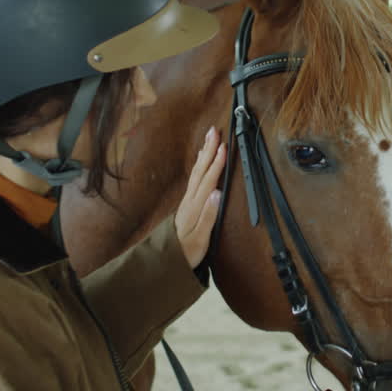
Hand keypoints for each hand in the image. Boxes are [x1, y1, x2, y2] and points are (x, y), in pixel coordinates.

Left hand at [174, 126, 225, 267]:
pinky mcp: (187, 204)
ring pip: (196, 172)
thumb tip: (217, 193)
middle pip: (200, 170)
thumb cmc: (187, 252)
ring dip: (204, 154)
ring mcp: (187, 201)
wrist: (167, 260)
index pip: (208, 180)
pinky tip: (201, 160)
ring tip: (210, 139)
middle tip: (215, 130)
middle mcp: (190, 200)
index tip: (223, 146)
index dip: (216, 163)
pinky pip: (194, 178)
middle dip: (208, 150)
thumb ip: (208, 216)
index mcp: (195, 207)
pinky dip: (199, 165)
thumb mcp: (199, 239)